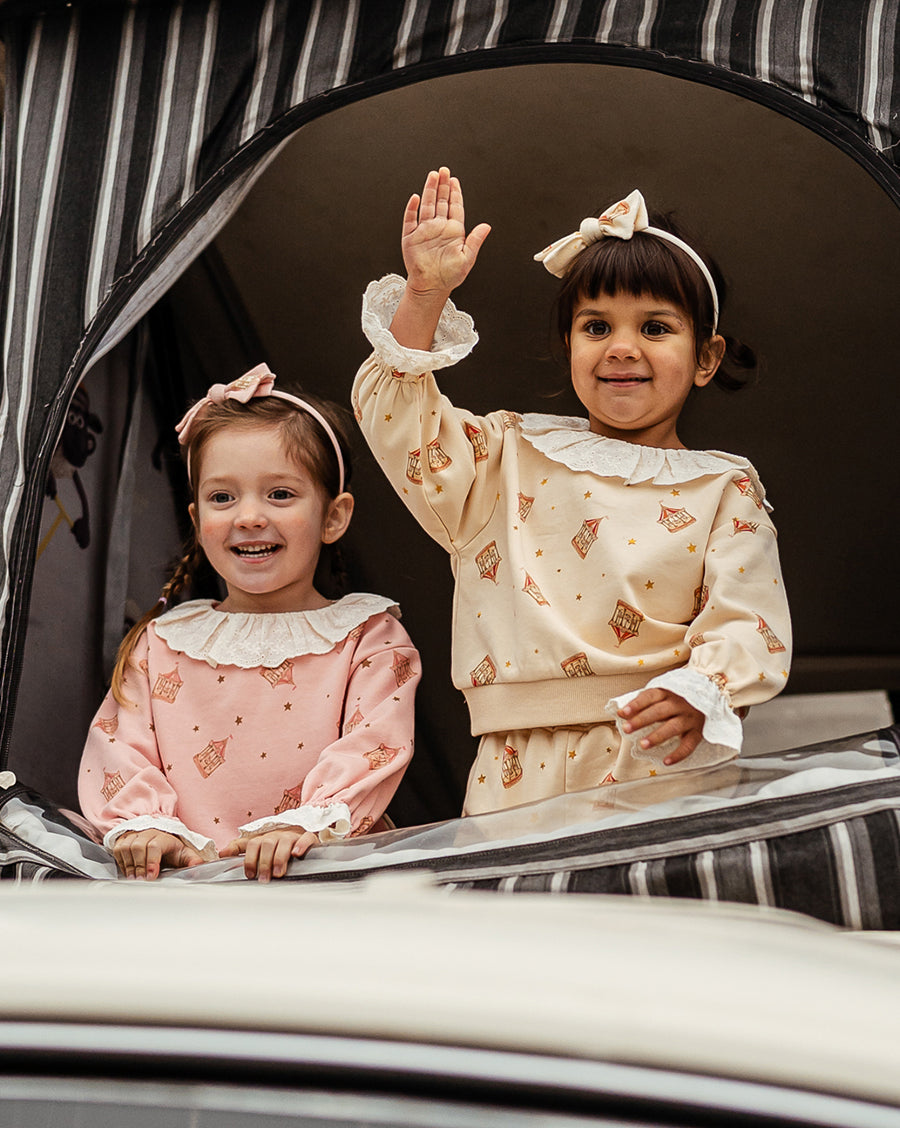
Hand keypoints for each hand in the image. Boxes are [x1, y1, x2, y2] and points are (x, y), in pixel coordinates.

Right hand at [113, 829, 205, 880]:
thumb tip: (200, 867)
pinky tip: (127, 871)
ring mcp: (135, 834)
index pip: (154, 846)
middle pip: (138, 846)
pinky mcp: (124, 838)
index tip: (151, 876)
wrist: (160, 839)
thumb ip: (192, 861)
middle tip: (140, 881)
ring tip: (133, 878)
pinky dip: (120, 861)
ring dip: (128, 865)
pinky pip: (118, 848)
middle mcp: (148, 832)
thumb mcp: (184, 854)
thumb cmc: (172, 850)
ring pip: (126, 847)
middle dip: (139, 866)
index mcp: (164, 837)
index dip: (151, 861)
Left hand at [220, 828, 317, 881]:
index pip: (253, 844)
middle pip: (267, 844)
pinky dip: (301, 845)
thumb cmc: (275, 844)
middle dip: (264, 862)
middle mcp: (276, 836)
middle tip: (264, 879)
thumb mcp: (257, 845)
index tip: (250, 874)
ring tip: (278, 873)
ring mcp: (292, 836)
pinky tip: (297, 854)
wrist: (299, 834)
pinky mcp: (307, 838)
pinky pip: (305, 838)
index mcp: (264, 838)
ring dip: (280, 858)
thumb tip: (221, 854)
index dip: (250, 859)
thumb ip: (239, 848)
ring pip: (284, 842)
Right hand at [401, 166, 490, 295]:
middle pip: (441, 201)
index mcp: (453, 231)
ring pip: (427, 205)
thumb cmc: (449, 276)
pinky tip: (416, 198)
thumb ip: (475, 240)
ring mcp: (424, 231)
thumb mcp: (467, 258)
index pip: (455, 207)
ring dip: (430, 191)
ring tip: (433, 176)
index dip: (455, 193)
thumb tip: (487, 226)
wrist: (431, 287)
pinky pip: (410, 219)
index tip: (455, 181)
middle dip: (443, 185)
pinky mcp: (411, 237)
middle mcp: (439, 228)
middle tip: (444, 171)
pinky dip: (412, 208)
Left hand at [618, 689, 704, 765]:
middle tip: (627, 729)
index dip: (636, 704)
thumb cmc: (678, 698)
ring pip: (673, 727)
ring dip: (657, 736)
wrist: (710, 695)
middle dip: (642, 720)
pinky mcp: (698, 732)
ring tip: (643, 744)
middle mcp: (680, 704)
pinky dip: (678, 754)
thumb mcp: (662, 695)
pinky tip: (666, 761)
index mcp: (668, 692)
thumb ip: (643, 703)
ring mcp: (690, 718)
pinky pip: (689, 745)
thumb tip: (621, 713)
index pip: (650, 696)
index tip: (622, 713)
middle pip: (659, 711)